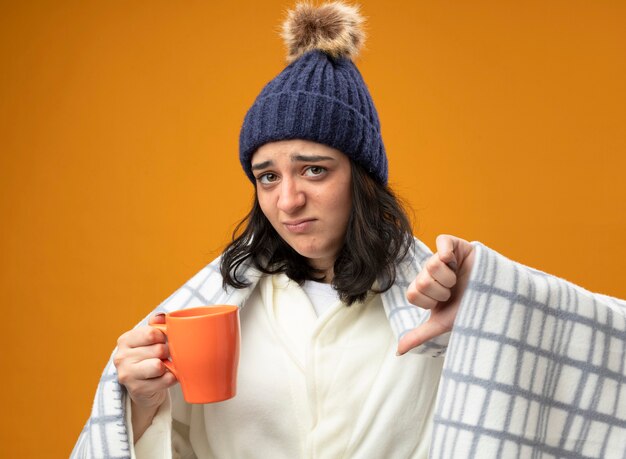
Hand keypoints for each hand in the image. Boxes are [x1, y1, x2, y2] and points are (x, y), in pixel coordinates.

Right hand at [114, 313, 177, 409]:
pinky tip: (165, 377)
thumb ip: (156, 325)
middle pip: (158, 349)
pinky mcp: (137, 389)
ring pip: (159, 366)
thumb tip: (161, 317)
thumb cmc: (148, 358)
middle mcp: (122, 357)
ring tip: (165, 366)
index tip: (163, 340)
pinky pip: (165, 380)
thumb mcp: (149, 339)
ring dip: (168, 366)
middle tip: (165, 356)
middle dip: (167, 352)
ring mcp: (127, 374)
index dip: (164, 336)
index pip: (152, 333)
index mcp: (125, 340)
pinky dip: (171, 378)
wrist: (143, 387)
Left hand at [397, 234, 474, 354]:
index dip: (428, 301)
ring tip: (460, 281)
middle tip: (454, 292)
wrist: (497, 300)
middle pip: (422, 281)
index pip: (412, 294)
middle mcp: (430, 272)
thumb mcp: (442, 323)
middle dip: (440, 292)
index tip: (443, 303)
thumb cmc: (469, 310)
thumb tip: (398, 352)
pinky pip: (442, 241)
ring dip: (449, 279)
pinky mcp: (456, 246)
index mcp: (425, 288)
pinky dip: (446, 250)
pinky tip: (453, 260)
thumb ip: (419, 335)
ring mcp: (443, 257)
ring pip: (431, 265)